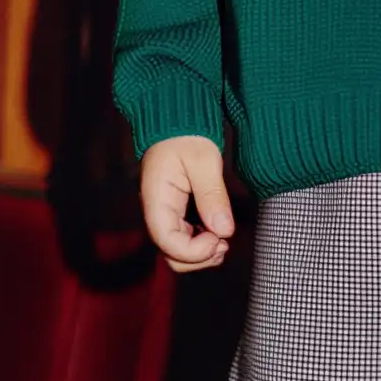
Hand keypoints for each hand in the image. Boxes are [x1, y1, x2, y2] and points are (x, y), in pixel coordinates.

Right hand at [141, 135, 233, 270]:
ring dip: (202, 254)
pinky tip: (218, 232)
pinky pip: (185, 240)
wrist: (177, 123)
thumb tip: (224, 230)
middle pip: (171, 255)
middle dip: (199, 257)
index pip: (167, 242)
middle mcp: (157, 213)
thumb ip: (212, 195)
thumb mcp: (204, 161)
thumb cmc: (186, 136)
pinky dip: (202, 244)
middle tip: (224, 242)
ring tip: (224, 239)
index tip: (219, 238)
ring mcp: (165, 216)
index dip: (194, 251)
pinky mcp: (175, 215)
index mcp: (156, 200)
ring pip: (178, 252)